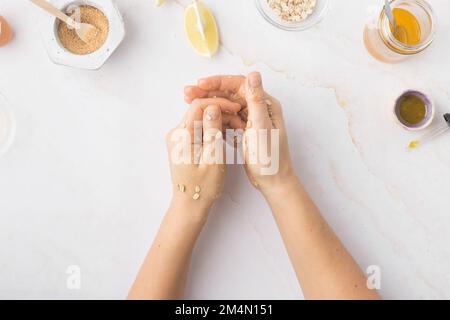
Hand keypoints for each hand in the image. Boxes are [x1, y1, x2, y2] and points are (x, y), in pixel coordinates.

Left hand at [166, 101, 244, 216]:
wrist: (190, 205)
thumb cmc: (203, 186)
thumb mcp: (213, 157)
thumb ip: (212, 130)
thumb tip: (212, 107)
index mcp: (181, 136)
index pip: (198, 106)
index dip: (219, 103)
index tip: (236, 109)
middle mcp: (177, 134)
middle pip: (200, 111)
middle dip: (222, 112)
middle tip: (241, 123)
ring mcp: (179, 138)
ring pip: (202, 119)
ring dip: (220, 121)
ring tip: (238, 130)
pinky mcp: (184, 143)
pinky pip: (200, 129)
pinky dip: (214, 130)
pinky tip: (228, 136)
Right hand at [184, 72, 297, 195]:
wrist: (274, 182)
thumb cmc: (270, 157)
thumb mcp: (261, 127)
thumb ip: (256, 101)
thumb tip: (254, 73)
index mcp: (265, 104)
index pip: (239, 84)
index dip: (218, 82)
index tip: (199, 84)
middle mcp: (259, 108)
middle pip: (230, 93)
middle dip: (208, 91)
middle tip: (187, 93)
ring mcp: (251, 120)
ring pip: (226, 105)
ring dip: (208, 103)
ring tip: (188, 103)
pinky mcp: (245, 131)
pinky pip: (227, 119)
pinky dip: (214, 117)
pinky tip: (200, 119)